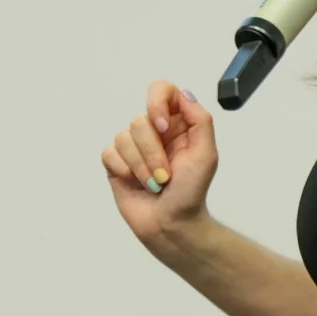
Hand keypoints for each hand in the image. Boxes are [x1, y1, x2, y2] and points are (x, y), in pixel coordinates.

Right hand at [101, 80, 218, 245]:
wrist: (172, 224)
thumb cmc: (191, 192)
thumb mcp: (206, 154)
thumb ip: (200, 120)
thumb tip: (183, 94)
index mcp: (177, 124)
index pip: (162, 91)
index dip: (157, 103)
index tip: (163, 127)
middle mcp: (154, 131)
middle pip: (140, 120)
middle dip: (153, 153)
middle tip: (166, 175)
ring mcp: (133, 146)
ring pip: (124, 137)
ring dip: (141, 167)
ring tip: (155, 184)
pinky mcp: (116, 163)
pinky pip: (110, 153)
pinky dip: (125, 170)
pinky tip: (136, 184)